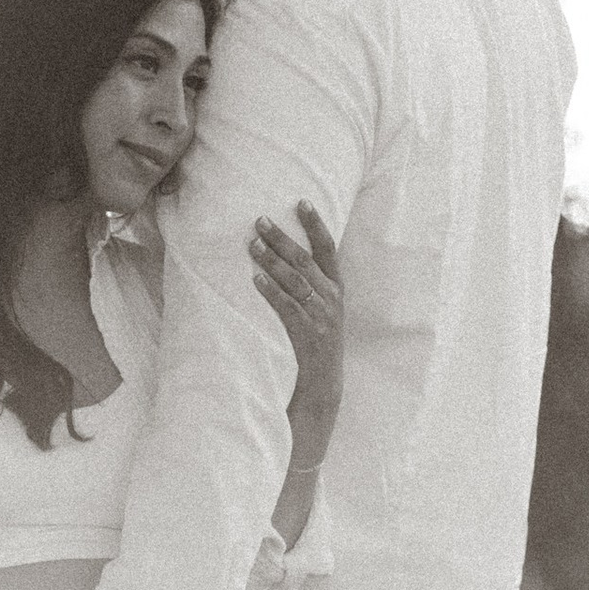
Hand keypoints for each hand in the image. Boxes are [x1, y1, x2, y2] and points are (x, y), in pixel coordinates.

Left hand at [250, 198, 343, 461]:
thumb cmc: (315, 346)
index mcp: (336, 290)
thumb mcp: (319, 312)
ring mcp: (322, 318)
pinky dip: (272, 292)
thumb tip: (280, 256)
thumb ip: (307, 286)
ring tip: (252, 244)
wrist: (324, 388)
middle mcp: (332, 300)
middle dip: (283, 238)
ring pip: (296, 281)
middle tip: (259, 220)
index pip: (329, 249)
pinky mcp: (308, 335)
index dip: (316, 224)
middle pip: (306, 260)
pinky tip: (255, 279)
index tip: (301, 201)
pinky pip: (288, 308)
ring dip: (273, 261)